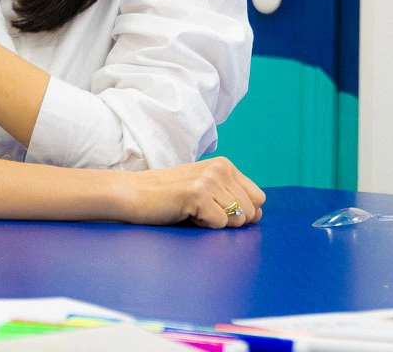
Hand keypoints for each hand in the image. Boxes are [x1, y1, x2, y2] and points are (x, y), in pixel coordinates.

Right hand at [125, 157, 264, 228]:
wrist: (133, 193)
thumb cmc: (167, 196)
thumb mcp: (204, 189)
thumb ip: (231, 197)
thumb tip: (259, 214)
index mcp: (224, 165)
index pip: (258, 197)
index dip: (242, 211)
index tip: (216, 209)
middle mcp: (220, 169)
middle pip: (251, 211)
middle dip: (230, 220)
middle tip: (201, 211)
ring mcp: (209, 180)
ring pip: (237, 219)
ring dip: (215, 223)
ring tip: (192, 211)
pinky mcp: (198, 194)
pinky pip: (220, 224)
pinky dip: (204, 226)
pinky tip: (186, 214)